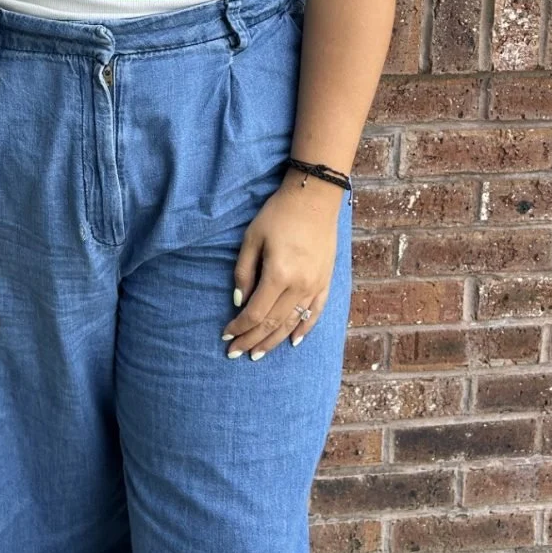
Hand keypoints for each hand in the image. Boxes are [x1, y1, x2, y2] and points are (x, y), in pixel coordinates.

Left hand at [221, 180, 338, 358]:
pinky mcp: (325, 281)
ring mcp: (316, 286)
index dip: (239, 328)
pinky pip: (315, 312)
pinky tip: (293, 341)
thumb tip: (238, 302)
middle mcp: (299, 286)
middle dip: (252, 340)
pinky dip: (304, 329)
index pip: (255, 313)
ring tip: (258, 354)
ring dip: (274, 341)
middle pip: (272, 324)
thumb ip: (243, 272)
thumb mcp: (252, 238)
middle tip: (236, 353)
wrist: (314, 199)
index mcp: (278, 275)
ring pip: (292, 323)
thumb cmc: (278, 215)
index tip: (226, 336)